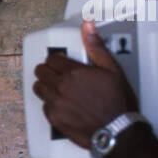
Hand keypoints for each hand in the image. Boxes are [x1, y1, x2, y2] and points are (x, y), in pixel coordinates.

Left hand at [32, 20, 139, 149]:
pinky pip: (44, 106)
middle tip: (56, 73)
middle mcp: (62, 88)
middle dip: (48, 70)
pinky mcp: (55, 119)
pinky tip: (61, 103)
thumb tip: (88, 26)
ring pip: (38, 88)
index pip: (52, 59)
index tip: (61, 61)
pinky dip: (50, 103)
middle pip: (41, 72)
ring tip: (56, 87)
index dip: (57, 59)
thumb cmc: (118, 103)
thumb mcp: (113, 70)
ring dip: (45, 85)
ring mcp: (57, 104)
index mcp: (74, 73)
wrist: (118, 131)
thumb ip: (96, 47)